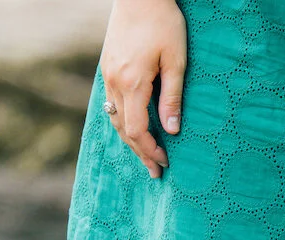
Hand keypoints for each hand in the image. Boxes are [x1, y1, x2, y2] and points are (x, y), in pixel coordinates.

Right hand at [99, 0, 187, 177]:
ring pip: (114, 117)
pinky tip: (133, 129)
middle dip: (140, 151)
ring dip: (129, 139)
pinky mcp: (107, 67)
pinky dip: (122, 121)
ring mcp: (107, 74)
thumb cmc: (164, 24)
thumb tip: (172, 130)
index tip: (165, 163)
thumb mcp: (176, 61)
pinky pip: (111, 103)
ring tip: (145, 155)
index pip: (137, 130)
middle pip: (123, 128)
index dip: (150, 150)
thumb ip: (173, 97)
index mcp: (132, 82)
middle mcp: (114, 81)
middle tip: (156, 171)